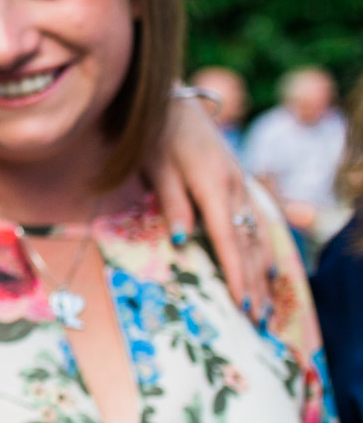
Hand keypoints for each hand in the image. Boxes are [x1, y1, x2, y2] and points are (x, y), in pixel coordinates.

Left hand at [151, 93, 274, 311]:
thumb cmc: (157, 136)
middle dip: (253, 282)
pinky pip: (257, 222)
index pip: (229, 239)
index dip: (236, 273)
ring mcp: (240, 185)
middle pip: (249, 243)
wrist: (174, 104)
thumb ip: (172, 203)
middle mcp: (234, 187)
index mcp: (214, 185)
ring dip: (262, 271)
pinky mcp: (238, 183)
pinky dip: (263, 248)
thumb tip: (184, 241)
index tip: (241, 303)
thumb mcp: (156, 167)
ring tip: (264, 303)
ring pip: (258, 234)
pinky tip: (266, 268)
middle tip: (256, 318)